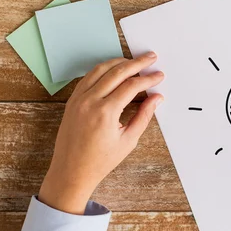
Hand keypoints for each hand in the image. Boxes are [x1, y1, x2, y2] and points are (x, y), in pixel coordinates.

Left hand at [39, 53, 163, 214]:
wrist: (71, 171)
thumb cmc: (100, 161)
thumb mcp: (128, 140)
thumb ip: (144, 116)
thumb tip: (157, 98)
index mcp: (105, 113)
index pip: (131, 86)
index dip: (148, 79)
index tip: (159, 76)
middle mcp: (89, 102)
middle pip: (117, 72)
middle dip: (136, 63)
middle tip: (151, 58)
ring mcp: (78, 99)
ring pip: (100, 70)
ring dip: (119, 62)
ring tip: (134, 61)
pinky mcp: (72, 100)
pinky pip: (88, 77)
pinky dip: (103, 70)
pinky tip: (114, 70)